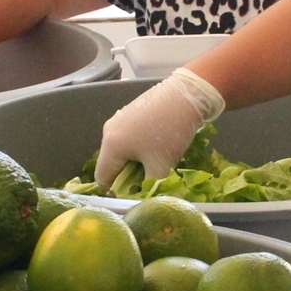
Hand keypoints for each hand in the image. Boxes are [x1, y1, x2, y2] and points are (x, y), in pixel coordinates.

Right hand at [94, 67, 225, 186]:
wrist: (187, 95)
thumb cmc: (170, 133)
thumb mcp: (161, 167)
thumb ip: (149, 187)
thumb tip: (144, 196)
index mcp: (110, 146)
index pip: (103, 179)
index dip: (118, 191)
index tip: (138, 190)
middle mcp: (108, 131)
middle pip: (112, 163)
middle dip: (129, 174)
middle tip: (152, 174)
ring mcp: (119, 119)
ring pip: (122, 150)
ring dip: (137, 160)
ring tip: (158, 158)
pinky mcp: (130, 111)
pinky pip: (129, 137)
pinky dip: (140, 146)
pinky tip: (159, 142)